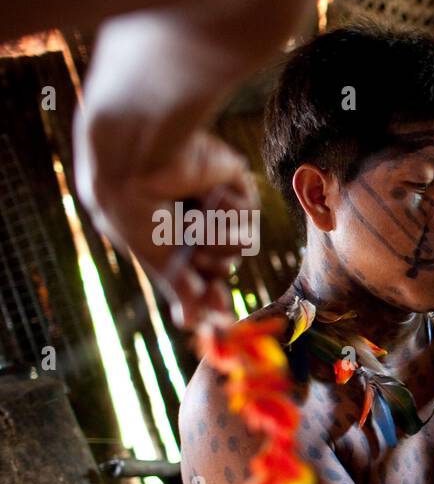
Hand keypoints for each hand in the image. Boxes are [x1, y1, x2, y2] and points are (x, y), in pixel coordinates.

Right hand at [73, 115, 256, 329]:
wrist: (141, 160)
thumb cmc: (136, 209)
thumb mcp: (155, 256)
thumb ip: (178, 287)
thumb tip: (191, 323)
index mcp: (164, 238)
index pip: (195, 276)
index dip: (209, 298)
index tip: (220, 316)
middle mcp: (190, 223)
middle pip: (220, 266)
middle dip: (215, 272)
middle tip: (205, 269)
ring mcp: (213, 206)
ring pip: (237, 247)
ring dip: (216, 242)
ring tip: (193, 223)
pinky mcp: (234, 187)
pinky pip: (248, 220)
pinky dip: (229, 216)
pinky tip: (208, 196)